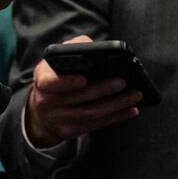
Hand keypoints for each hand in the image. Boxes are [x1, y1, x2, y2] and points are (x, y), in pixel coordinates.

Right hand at [24, 36, 141, 148]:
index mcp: (42, 80)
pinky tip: (132, 110)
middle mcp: (46, 102)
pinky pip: (95, 125)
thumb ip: (73, 49)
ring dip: (116, 105)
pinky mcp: (69, 131)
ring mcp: (58, 120)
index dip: (67, 82)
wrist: (43, 109)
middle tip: (123, 81)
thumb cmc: (56, 75)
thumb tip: (94, 47)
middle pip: (79, 98)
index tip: (84, 79)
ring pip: (90, 114)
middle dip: (103, 90)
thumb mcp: (56, 60)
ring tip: (135, 94)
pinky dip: (116, 117)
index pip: (51, 83)